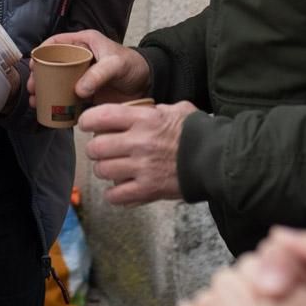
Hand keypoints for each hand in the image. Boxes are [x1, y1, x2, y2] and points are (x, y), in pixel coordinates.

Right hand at [27, 29, 151, 106]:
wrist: (147, 85)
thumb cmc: (133, 66)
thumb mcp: (116, 65)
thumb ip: (98, 74)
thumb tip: (78, 90)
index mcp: (84, 42)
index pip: (56, 42)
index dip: (42, 52)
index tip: (33, 65)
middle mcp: (79, 57)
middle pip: (51, 64)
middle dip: (38, 76)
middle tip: (32, 88)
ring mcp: (80, 75)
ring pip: (56, 80)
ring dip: (44, 90)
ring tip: (35, 101)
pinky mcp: (84, 91)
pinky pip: (66, 95)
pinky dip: (56, 102)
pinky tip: (48, 110)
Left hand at [78, 99, 195, 203]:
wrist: (217, 159)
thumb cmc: (197, 133)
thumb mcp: (175, 110)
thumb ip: (152, 110)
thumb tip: (137, 111)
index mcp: (143, 119)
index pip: (101, 116)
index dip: (88, 121)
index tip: (88, 125)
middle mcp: (138, 142)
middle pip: (96, 147)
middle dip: (95, 149)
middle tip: (101, 150)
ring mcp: (142, 168)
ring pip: (103, 171)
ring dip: (104, 170)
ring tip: (112, 168)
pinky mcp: (148, 189)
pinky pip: (116, 195)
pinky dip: (114, 194)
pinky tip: (120, 189)